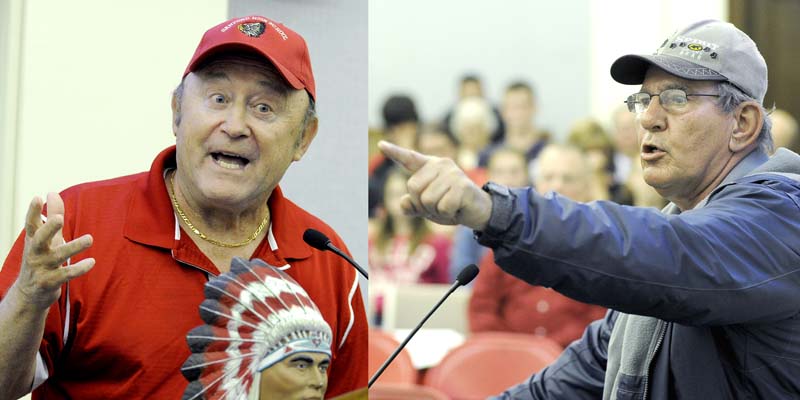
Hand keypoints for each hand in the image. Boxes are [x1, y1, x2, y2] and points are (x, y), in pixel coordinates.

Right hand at [13, 193, 93, 310]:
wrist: (29, 294)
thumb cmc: (41, 258)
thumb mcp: (46, 237)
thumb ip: (52, 215)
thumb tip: (52, 192)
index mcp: (34, 240)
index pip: (31, 224)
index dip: (33, 211)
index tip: (38, 197)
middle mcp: (35, 252)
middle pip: (39, 239)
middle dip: (48, 229)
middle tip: (59, 219)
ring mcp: (41, 268)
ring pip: (57, 256)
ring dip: (73, 247)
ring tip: (90, 238)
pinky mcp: (49, 282)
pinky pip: (66, 275)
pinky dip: (79, 269)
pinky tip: (91, 262)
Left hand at [378, 141, 491, 229]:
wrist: (478, 211)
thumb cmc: (451, 206)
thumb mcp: (428, 207)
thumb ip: (413, 205)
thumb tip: (403, 203)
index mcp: (430, 167)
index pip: (409, 158)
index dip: (394, 153)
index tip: (381, 145)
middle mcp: (441, 165)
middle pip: (413, 188)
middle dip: (422, 204)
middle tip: (438, 205)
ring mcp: (453, 174)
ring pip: (427, 200)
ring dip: (436, 211)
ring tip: (449, 206)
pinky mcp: (462, 186)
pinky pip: (442, 207)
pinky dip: (447, 214)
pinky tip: (457, 208)